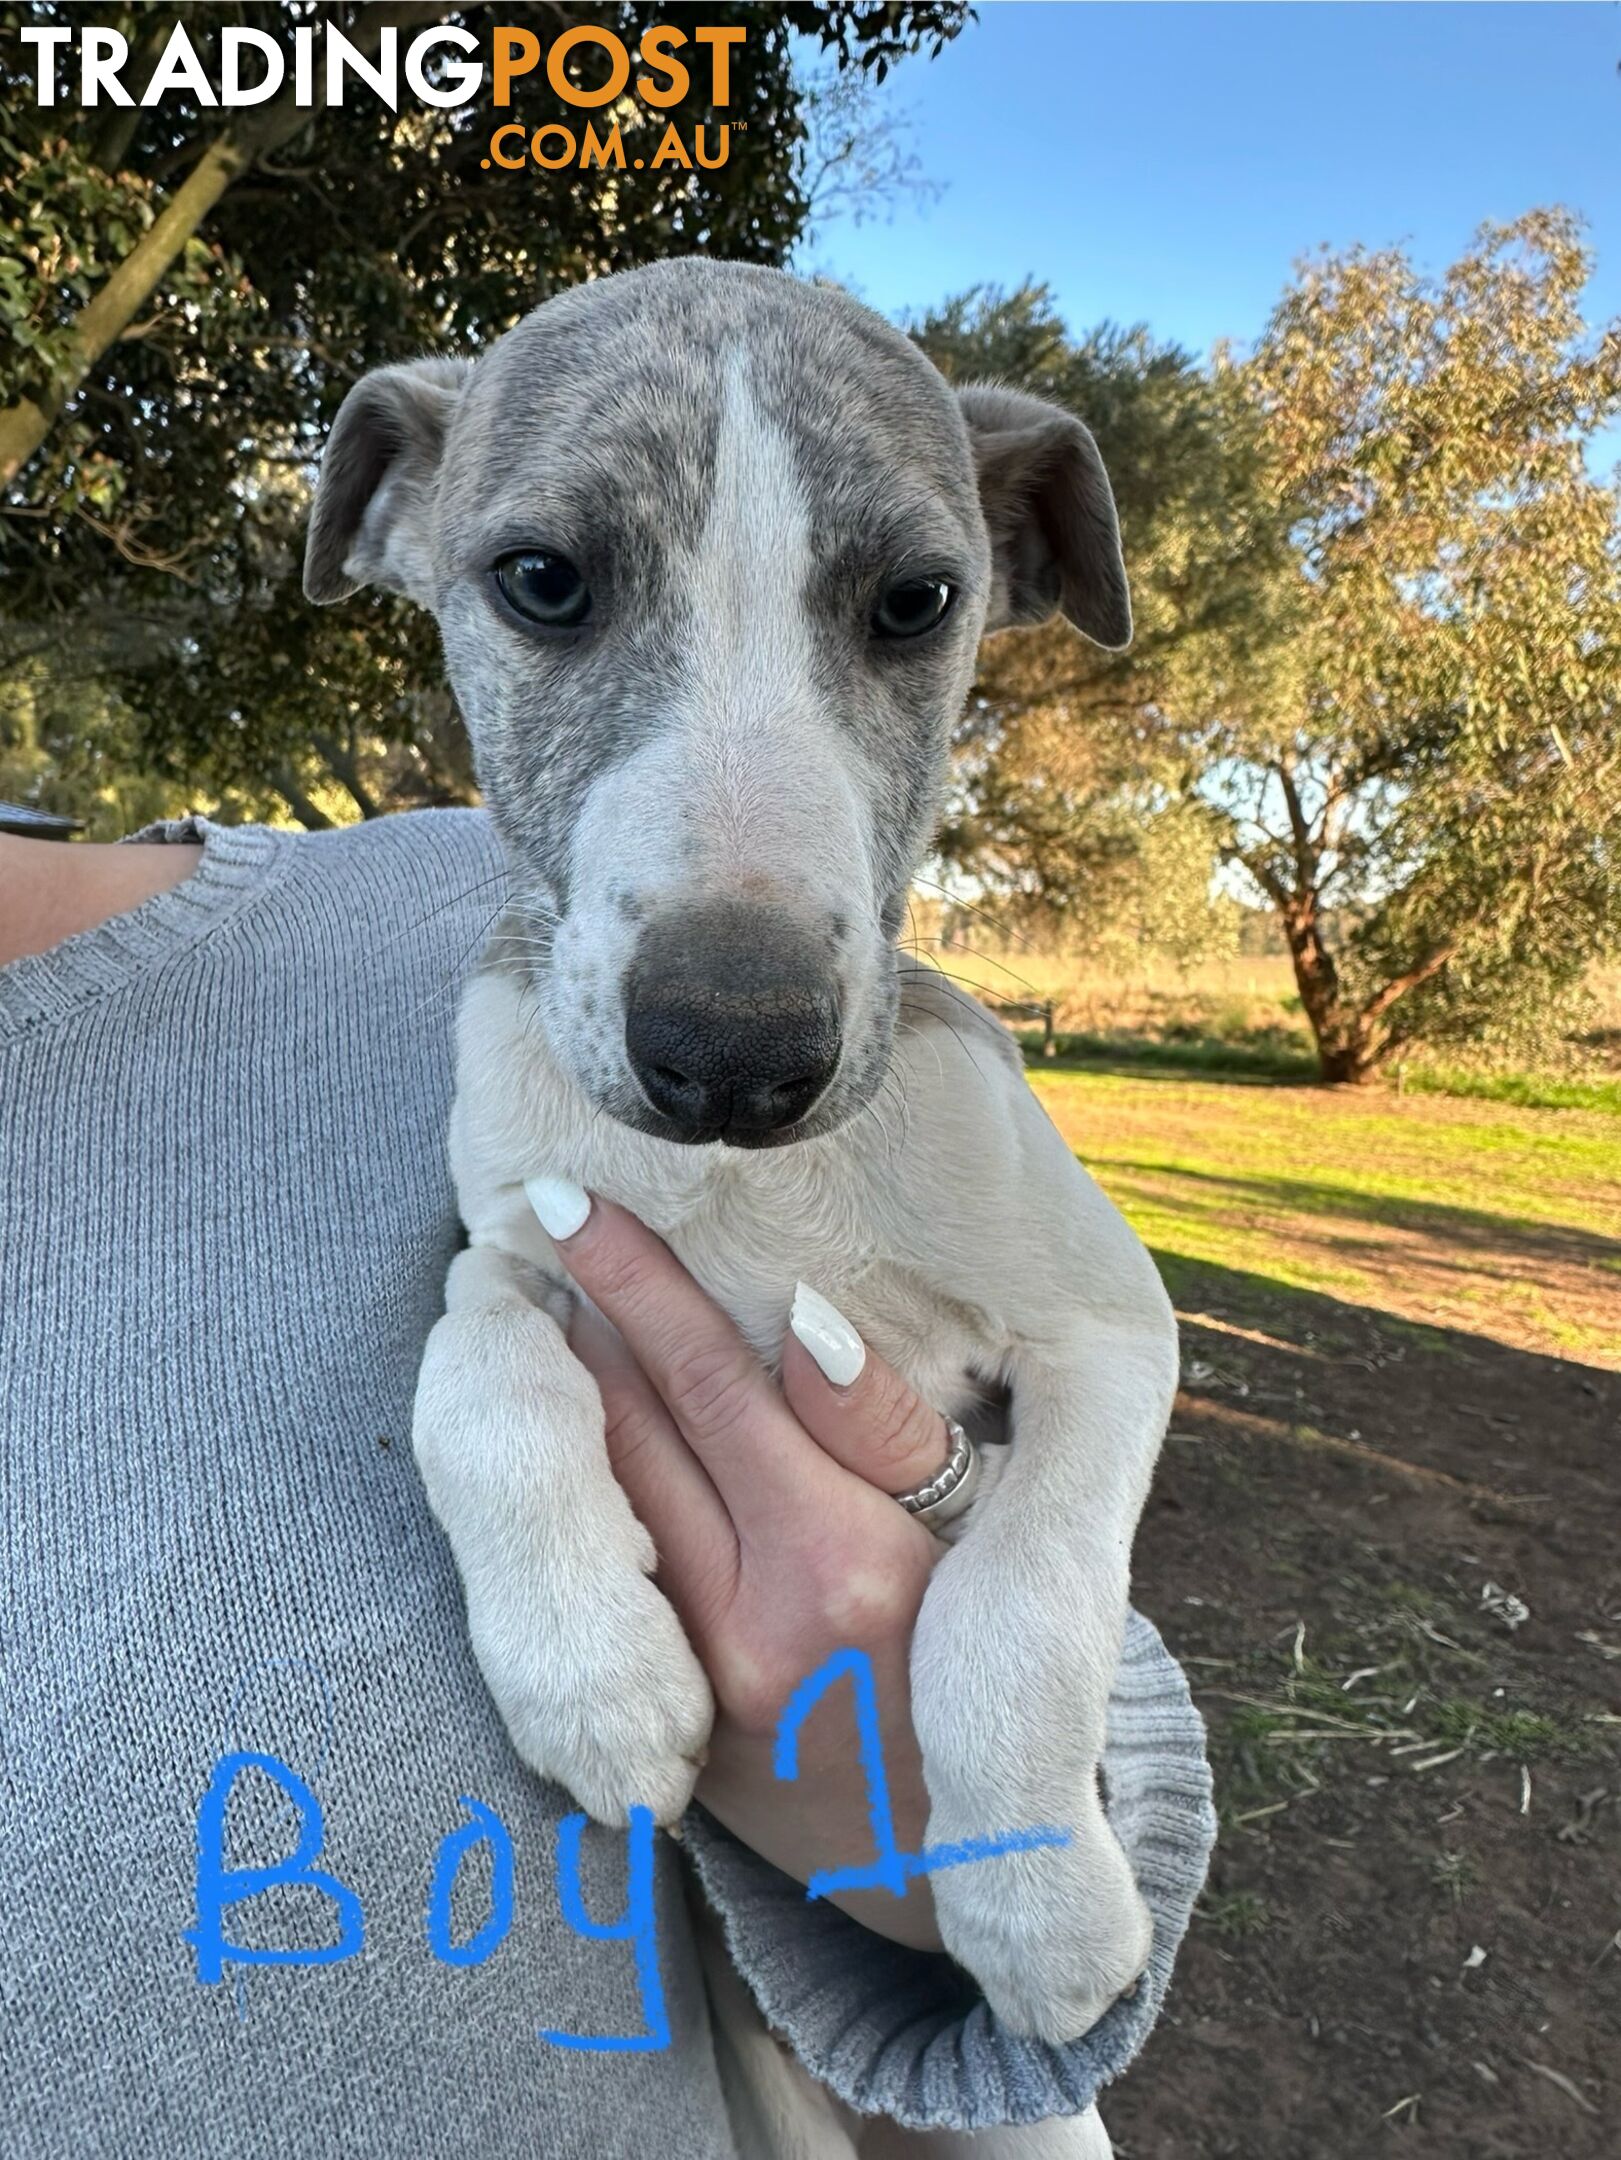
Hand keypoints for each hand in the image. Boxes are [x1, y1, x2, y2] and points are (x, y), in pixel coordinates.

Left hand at [536, 1187, 960, 1950]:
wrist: (961, 1859)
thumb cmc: (984, 1660)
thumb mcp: (976, 1536)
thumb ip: (886, 1431)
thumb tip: (803, 1318)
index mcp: (843, 1564)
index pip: (711, 1386)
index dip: (634, 1284)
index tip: (568, 1205)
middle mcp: (748, 1629)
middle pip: (627, 1439)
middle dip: (567, 1326)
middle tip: (513, 1233)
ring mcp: (688, 1692)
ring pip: (592, 1508)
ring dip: (551, 1403)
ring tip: (512, 1310)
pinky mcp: (655, 1736)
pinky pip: (591, 1590)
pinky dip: (567, 1499)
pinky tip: (550, 1434)